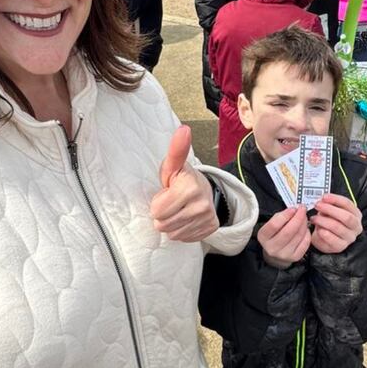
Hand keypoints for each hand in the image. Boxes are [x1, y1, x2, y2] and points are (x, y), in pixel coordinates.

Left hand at [150, 125, 218, 241]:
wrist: (206, 190)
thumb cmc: (182, 178)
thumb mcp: (174, 165)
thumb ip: (176, 150)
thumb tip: (183, 129)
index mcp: (189, 188)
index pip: (157, 211)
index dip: (158, 203)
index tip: (167, 193)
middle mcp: (201, 205)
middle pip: (162, 225)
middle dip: (163, 215)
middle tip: (172, 203)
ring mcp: (207, 219)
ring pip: (172, 234)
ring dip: (171, 224)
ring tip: (179, 210)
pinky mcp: (210, 229)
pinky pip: (183, 238)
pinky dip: (182, 230)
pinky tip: (187, 218)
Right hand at [257, 206, 310, 268]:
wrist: (276, 253)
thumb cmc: (274, 234)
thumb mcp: (271, 223)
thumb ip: (281, 216)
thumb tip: (295, 210)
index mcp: (263, 237)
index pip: (274, 225)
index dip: (285, 215)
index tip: (293, 208)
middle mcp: (272, 248)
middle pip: (288, 231)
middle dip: (298, 218)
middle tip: (302, 209)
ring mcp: (284, 254)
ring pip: (298, 236)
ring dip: (304, 223)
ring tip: (304, 217)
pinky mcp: (295, 257)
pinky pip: (305, 242)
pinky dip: (307, 232)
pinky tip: (305, 228)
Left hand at [309, 194, 362, 253]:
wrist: (324, 237)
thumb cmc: (329, 221)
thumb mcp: (330, 210)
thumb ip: (329, 204)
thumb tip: (322, 200)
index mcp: (355, 214)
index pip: (348, 204)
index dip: (335, 199)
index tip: (324, 197)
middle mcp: (356, 226)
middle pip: (346, 217)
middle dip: (329, 209)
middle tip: (318, 205)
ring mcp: (349, 237)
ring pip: (337, 227)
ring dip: (323, 221)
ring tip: (314, 218)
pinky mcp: (341, 246)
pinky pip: (333, 240)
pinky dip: (324, 233)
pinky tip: (318, 229)